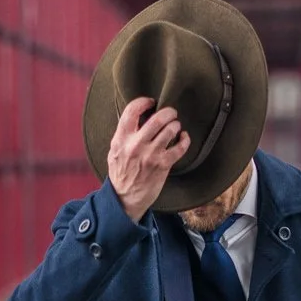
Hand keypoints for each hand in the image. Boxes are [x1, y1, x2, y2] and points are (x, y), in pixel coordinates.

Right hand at [108, 96, 190, 220]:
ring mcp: (151, 155)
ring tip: (175, 126)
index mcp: (121, 139)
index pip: (131, 111)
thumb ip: (123, 134)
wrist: (125, 198)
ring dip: (176, 125)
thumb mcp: (114, 151)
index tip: (151, 102)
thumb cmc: (121, 172)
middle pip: (157, 119)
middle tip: (171, 112)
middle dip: (168, 112)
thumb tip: (138, 116)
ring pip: (170, 130)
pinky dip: (185, 139)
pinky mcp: (163, 165)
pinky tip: (184, 137)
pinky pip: (180, 147)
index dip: (144, 102)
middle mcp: (136, 145)